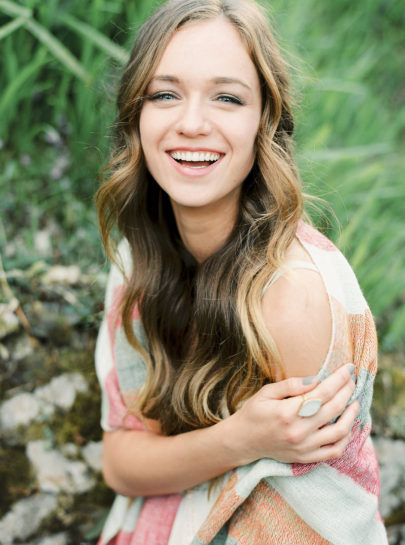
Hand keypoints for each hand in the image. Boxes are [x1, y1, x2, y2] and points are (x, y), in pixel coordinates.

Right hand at [225, 363, 358, 465]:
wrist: (243, 441)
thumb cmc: (254, 412)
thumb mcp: (266, 392)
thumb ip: (291, 385)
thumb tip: (316, 379)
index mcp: (287, 411)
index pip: (322, 392)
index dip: (339, 379)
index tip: (349, 368)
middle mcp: (298, 431)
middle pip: (334, 408)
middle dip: (348, 391)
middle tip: (353, 380)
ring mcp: (304, 447)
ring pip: (340, 431)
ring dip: (352, 415)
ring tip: (355, 402)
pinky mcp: (306, 458)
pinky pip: (334, 451)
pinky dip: (346, 438)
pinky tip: (348, 426)